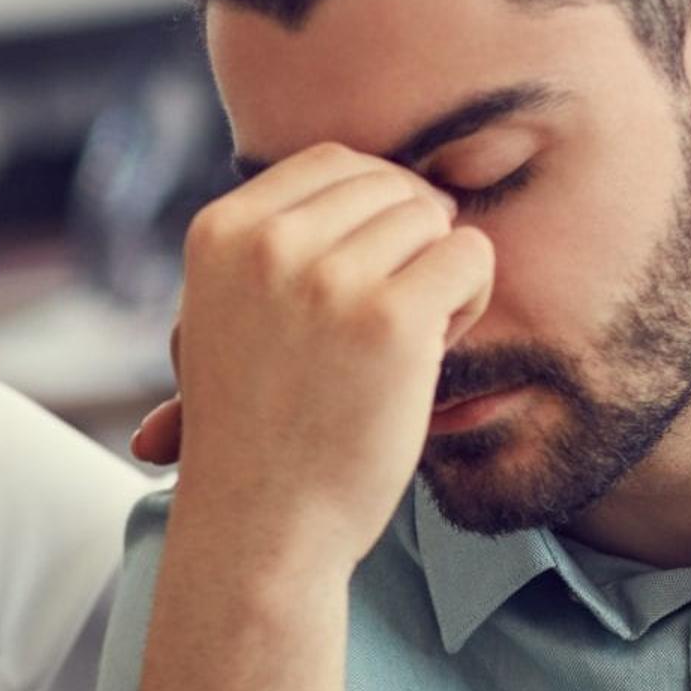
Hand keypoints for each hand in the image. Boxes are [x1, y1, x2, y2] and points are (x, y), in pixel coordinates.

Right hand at [140, 146, 492, 567]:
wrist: (257, 528)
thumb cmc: (253, 431)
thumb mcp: (223, 316)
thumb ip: (270, 246)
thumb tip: (363, 176)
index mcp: (220, 230)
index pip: (332, 162)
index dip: (373, 206)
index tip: (373, 269)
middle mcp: (268, 242)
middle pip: (388, 184)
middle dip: (406, 242)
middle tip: (389, 319)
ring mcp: (328, 278)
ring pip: (432, 217)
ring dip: (437, 274)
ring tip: (407, 342)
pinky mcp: (391, 320)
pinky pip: (470, 257)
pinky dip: (469, 298)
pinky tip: (436, 351)